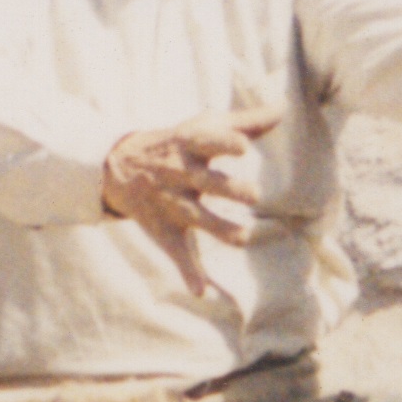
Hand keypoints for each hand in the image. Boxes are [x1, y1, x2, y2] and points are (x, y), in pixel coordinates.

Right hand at [102, 109, 276, 294]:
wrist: (119, 166)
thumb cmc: (176, 144)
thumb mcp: (201, 127)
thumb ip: (243, 122)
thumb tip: (282, 110)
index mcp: (190, 148)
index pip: (207, 142)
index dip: (225, 143)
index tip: (243, 146)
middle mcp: (180, 176)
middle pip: (206, 182)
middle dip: (228, 188)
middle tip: (253, 193)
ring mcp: (173, 205)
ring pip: (196, 219)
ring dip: (218, 229)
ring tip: (242, 238)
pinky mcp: (166, 231)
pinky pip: (177, 253)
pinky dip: (187, 272)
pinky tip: (200, 291)